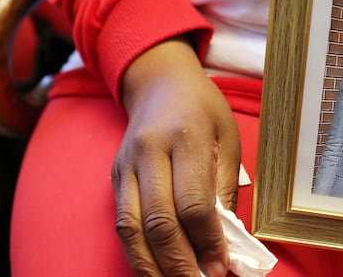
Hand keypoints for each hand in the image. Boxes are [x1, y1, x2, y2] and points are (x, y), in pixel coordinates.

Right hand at [111, 38, 239, 275]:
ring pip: (132, 229)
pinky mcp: (114, 178)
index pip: (194, 203)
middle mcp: (149, 153)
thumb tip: (226, 240)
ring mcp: (126, 166)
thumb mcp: (228, 139)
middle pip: (159, 221)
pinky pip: (122, 223)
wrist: (159, 83)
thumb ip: (224, 188)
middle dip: (179, 263)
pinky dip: (137, 253)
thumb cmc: (203, 110)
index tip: (221, 267)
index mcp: (185, 138)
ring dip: (152, 266)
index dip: (207, 242)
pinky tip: (154, 269)